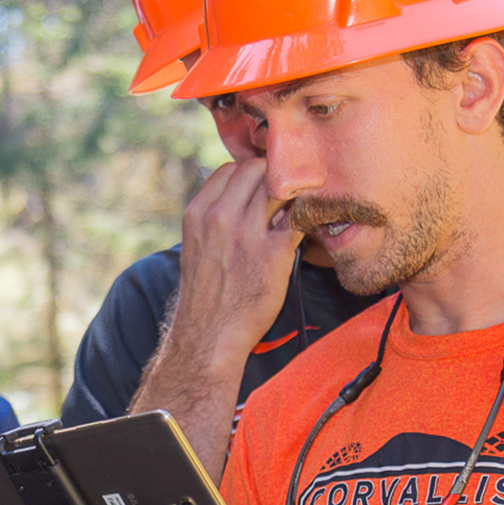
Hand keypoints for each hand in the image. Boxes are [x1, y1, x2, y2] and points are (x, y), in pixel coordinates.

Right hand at [173, 158, 304, 357]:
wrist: (209, 335)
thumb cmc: (206, 293)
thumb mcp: (197, 245)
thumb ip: (214, 216)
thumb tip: (244, 195)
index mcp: (198, 213)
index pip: (230, 169)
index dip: (249, 176)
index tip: (260, 189)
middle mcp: (220, 217)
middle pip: (257, 169)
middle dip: (273, 178)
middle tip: (284, 196)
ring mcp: (247, 234)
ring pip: (280, 186)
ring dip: (292, 194)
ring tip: (296, 209)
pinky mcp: (274, 253)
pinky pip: (299, 216)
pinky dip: (306, 217)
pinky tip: (306, 227)